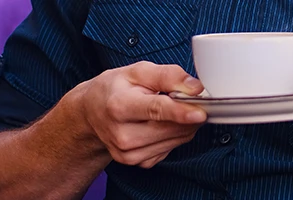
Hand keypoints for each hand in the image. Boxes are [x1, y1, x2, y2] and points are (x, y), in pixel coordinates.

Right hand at [68, 61, 205, 167]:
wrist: (91, 112)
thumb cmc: (115, 88)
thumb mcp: (138, 71)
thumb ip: (168, 75)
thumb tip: (195, 88)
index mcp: (119, 106)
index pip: (156, 110)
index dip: (181, 112)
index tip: (201, 112)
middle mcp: (121, 134)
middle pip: (170, 128)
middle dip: (188, 113)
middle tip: (188, 99)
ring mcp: (128, 153)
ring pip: (175, 140)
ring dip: (183, 125)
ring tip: (170, 110)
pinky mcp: (136, 162)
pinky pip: (169, 150)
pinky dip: (173, 137)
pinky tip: (161, 125)